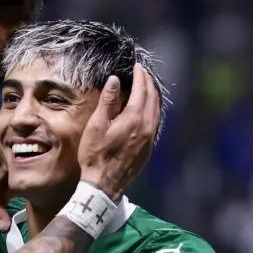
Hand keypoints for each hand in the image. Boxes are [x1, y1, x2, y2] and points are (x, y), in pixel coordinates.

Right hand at [77, 65, 160, 200]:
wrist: (103, 186)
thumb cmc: (96, 155)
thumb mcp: (96, 126)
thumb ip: (108, 102)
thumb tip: (115, 80)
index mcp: (134, 119)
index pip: (141, 91)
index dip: (140, 77)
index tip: (137, 66)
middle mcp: (146, 127)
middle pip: (153, 99)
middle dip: (149, 84)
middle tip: (143, 73)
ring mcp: (150, 139)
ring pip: (157, 111)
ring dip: (153, 96)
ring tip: (147, 88)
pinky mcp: (149, 148)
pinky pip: (155, 123)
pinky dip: (153, 110)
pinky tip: (146, 110)